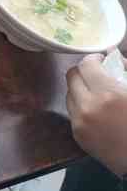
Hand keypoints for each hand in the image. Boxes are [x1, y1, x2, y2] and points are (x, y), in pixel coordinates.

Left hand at [66, 53, 126, 176]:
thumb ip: (125, 70)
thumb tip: (113, 54)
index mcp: (108, 94)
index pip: (86, 65)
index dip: (94, 58)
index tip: (101, 59)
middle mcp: (88, 107)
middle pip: (71, 76)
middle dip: (84, 71)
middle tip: (97, 73)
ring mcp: (80, 122)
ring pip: (69, 93)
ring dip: (80, 88)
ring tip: (96, 92)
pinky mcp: (77, 135)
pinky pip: (72, 111)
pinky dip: (81, 106)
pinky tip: (96, 110)